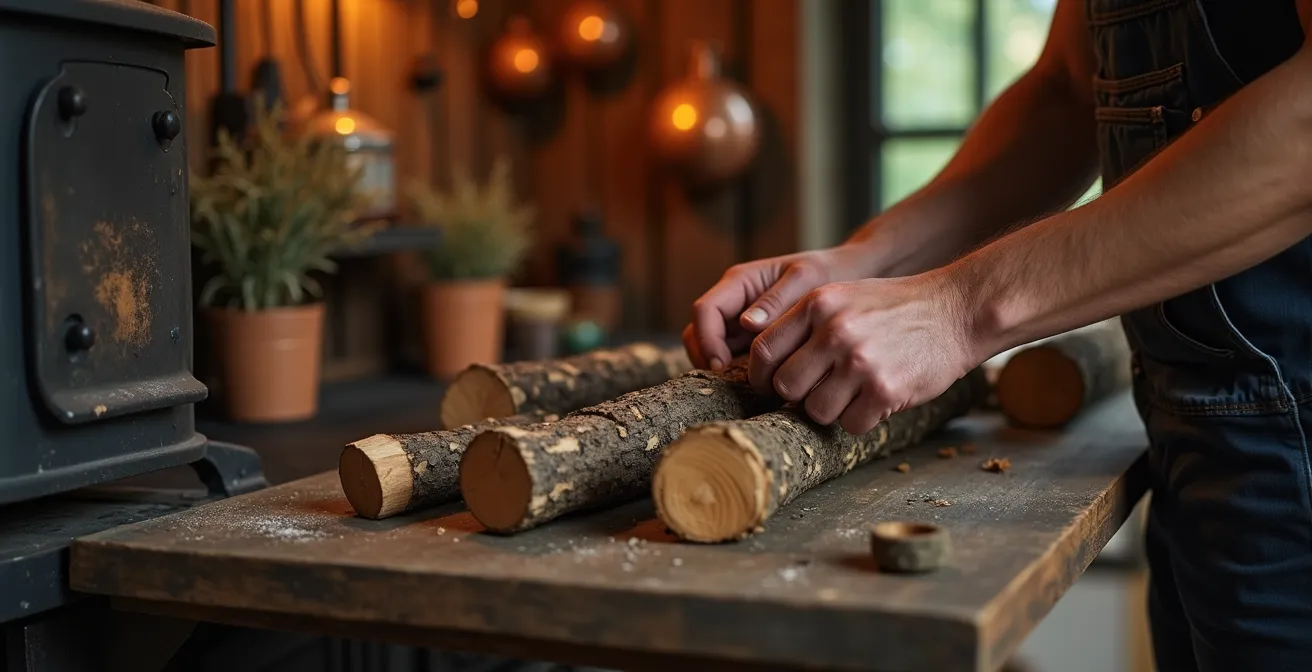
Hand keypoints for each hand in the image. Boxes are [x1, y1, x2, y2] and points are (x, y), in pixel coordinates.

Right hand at [682, 243, 878, 370]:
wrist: (847, 278)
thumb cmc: (827, 272)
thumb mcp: (806, 279)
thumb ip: (777, 300)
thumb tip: (747, 324)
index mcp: (739, 282)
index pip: (704, 310)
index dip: (707, 339)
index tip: (722, 366)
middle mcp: (733, 303)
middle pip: (698, 333)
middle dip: (707, 359)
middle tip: (733, 382)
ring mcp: (739, 323)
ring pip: (710, 349)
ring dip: (721, 369)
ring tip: (750, 386)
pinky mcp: (751, 341)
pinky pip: (733, 359)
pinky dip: (738, 374)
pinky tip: (762, 385)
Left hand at [747, 270, 979, 434]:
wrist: (957, 310)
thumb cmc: (895, 307)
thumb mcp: (843, 296)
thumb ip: (804, 323)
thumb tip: (765, 366)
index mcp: (817, 304)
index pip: (763, 351)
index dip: (761, 376)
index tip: (771, 385)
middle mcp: (834, 331)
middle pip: (786, 387)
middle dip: (798, 396)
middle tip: (819, 391)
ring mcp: (859, 361)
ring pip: (815, 411)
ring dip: (831, 410)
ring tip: (853, 393)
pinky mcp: (884, 389)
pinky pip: (850, 424)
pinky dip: (861, 419)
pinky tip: (877, 399)